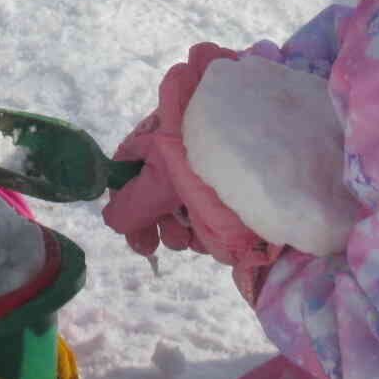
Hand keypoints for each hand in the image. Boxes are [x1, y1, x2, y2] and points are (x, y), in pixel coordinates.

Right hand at [101, 44, 282, 272]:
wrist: (266, 133)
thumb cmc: (206, 153)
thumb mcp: (161, 180)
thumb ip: (132, 205)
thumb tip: (112, 220)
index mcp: (154, 139)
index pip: (126, 172)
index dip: (124, 205)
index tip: (133, 234)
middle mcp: (177, 152)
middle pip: (152, 194)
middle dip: (154, 225)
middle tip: (158, 245)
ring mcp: (203, 168)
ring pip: (181, 206)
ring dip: (179, 230)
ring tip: (190, 240)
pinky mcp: (228, 185)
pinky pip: (208, 209)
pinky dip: (205, 226)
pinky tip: (211, 236)